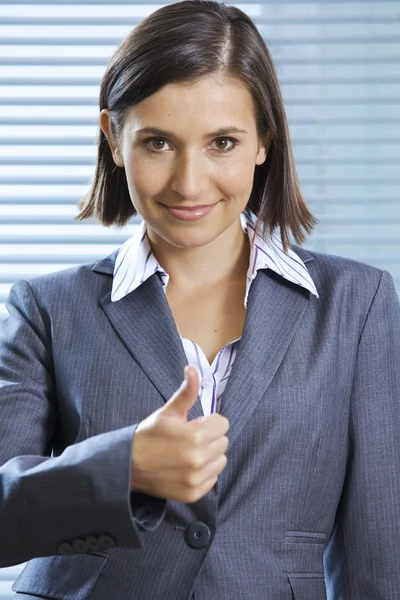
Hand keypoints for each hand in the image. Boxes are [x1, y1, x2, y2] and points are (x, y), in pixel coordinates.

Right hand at [130, 365, 229, 502]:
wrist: (128, 466)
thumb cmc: (150, 435)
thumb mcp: (168, 412)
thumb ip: (186, 392)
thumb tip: (193, 369)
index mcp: (195, 435)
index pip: (223, 424)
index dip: (209, 422)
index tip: (194, 425)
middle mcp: (198, 459)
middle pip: (223, 442)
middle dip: (210, 437)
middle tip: (189, 439)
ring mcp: (196, 479)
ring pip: (221, 461)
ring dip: (210, 455)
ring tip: (189, 453)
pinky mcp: (193, 494)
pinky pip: (213, 478)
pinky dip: (204, 473)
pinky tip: (186, 468)